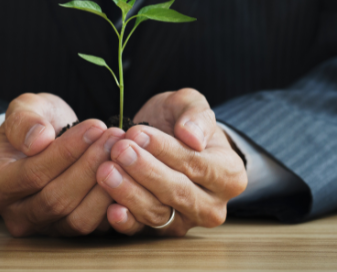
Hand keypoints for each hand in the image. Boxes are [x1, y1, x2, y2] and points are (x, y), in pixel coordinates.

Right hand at [0, 93, 124, 236]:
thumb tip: (38, 140)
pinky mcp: (70, 233)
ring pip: (77, 218)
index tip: (95, 126)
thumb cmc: (35, 124)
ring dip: (105, 184)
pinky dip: (114, 202)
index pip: (32, 174)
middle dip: (90, 166)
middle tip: (115, 137)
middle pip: (56, 199)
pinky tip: (127, 173)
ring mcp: (43, 229)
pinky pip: (96, 227)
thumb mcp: (25, 108)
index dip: (67, 151)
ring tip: (121, 151)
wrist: (47, 142)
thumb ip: (24, 119)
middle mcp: (15, 215)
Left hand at [97, 88, 246, 235]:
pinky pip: (141, 230)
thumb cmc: (181, 124)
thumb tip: (192, 136)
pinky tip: (110, 208)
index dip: (166, 150)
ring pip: (158, 213)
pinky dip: (125, 221)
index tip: (138, 133)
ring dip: (129, 192)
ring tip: (106, 170)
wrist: (166, 142)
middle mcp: (212, 206)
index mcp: (229, 175)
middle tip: (119, 151)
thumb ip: (196, 115)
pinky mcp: (159, 232)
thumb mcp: (191, 105)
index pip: (197, 165)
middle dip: (145, 171)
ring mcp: (186, 222)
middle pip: (178, 193)